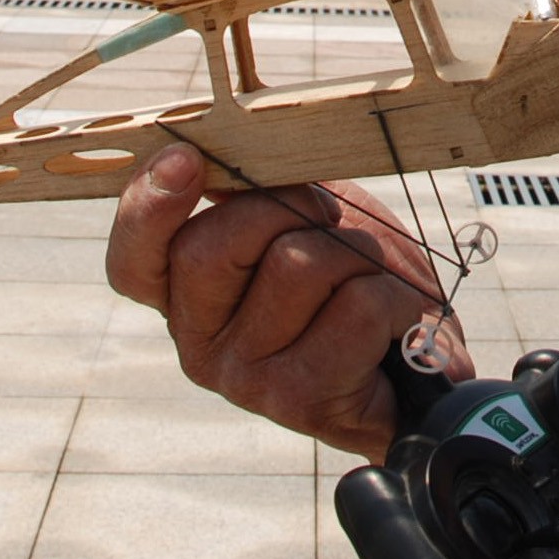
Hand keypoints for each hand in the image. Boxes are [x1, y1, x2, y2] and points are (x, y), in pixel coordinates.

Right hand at [106, 145, 473, 461]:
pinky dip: (394, 297)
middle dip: (288, 207)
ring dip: (358, 252)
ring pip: (298, 264)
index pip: (134, 260)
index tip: (184, 159)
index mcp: (189, 297)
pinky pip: (357, 305)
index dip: (147, 207)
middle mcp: (199, 344)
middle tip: (331, 221)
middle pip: (213, 246)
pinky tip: (395, 325)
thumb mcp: (310, 221)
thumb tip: (222, 159)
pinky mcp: (300, 399)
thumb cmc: (358, 283)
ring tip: (373, 282)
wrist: (424, 371)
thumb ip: (263, 192)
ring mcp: (244, 380)